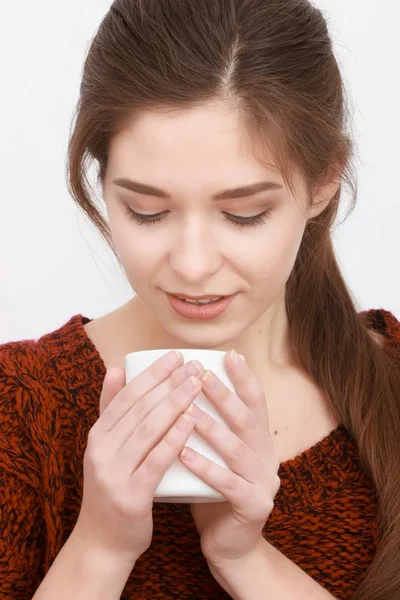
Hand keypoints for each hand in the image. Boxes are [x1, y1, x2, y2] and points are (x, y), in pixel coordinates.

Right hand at [75, 351, 203, 565]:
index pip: (126, 396)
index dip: (152, 373)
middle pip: (139, 409)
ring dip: (174, 403)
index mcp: (97, 435)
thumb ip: (111, 410)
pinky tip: (191, 421)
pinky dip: (173, 438)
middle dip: (168, 383)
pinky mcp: (130, 496)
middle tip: (193, 366)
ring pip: (147, 430)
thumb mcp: (107, 448)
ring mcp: (113, 474)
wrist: (104, 542)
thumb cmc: (115, 487)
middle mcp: (100, 451)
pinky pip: (155, 461)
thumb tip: (117, 368)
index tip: (175, 356)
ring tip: (197, 385)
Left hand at [178, 350, 279, 567]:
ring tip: (188, 411)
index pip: (256, 403)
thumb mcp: (212, 453)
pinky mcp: (254, 507)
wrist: (228, 544)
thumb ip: (205, 425)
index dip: (245, 379)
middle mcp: (267, 457)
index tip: (229, 355)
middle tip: (202, 375)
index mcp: (258, 441)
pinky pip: (228, 484)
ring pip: (237, 450)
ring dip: (212, 428)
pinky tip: (184, 454)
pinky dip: (206, 467)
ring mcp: (264, 483)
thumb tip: (180, 387)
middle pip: (248, 421)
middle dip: (225, 396)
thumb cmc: (211, 491)